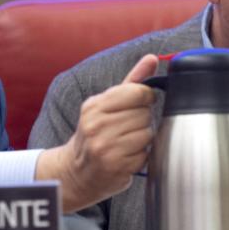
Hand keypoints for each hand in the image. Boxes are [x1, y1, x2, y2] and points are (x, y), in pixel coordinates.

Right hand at [35, 54, 158, 211]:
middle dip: (141, 120)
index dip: (145, 98)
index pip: (136, 92)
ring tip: (126, 142)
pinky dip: (140, 156)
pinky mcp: (117, 166)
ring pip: (147, 133)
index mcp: (93, 106)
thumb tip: (152, 58)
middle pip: (144, 114)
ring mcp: (106, 147)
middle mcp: (96, 126)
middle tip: (126, 128)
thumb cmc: (95, 133)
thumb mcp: (105, 104)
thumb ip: (131, 80)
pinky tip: (125, 156)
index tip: (140, 104)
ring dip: (142, 139)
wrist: (76, 171)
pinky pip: (145, 154)